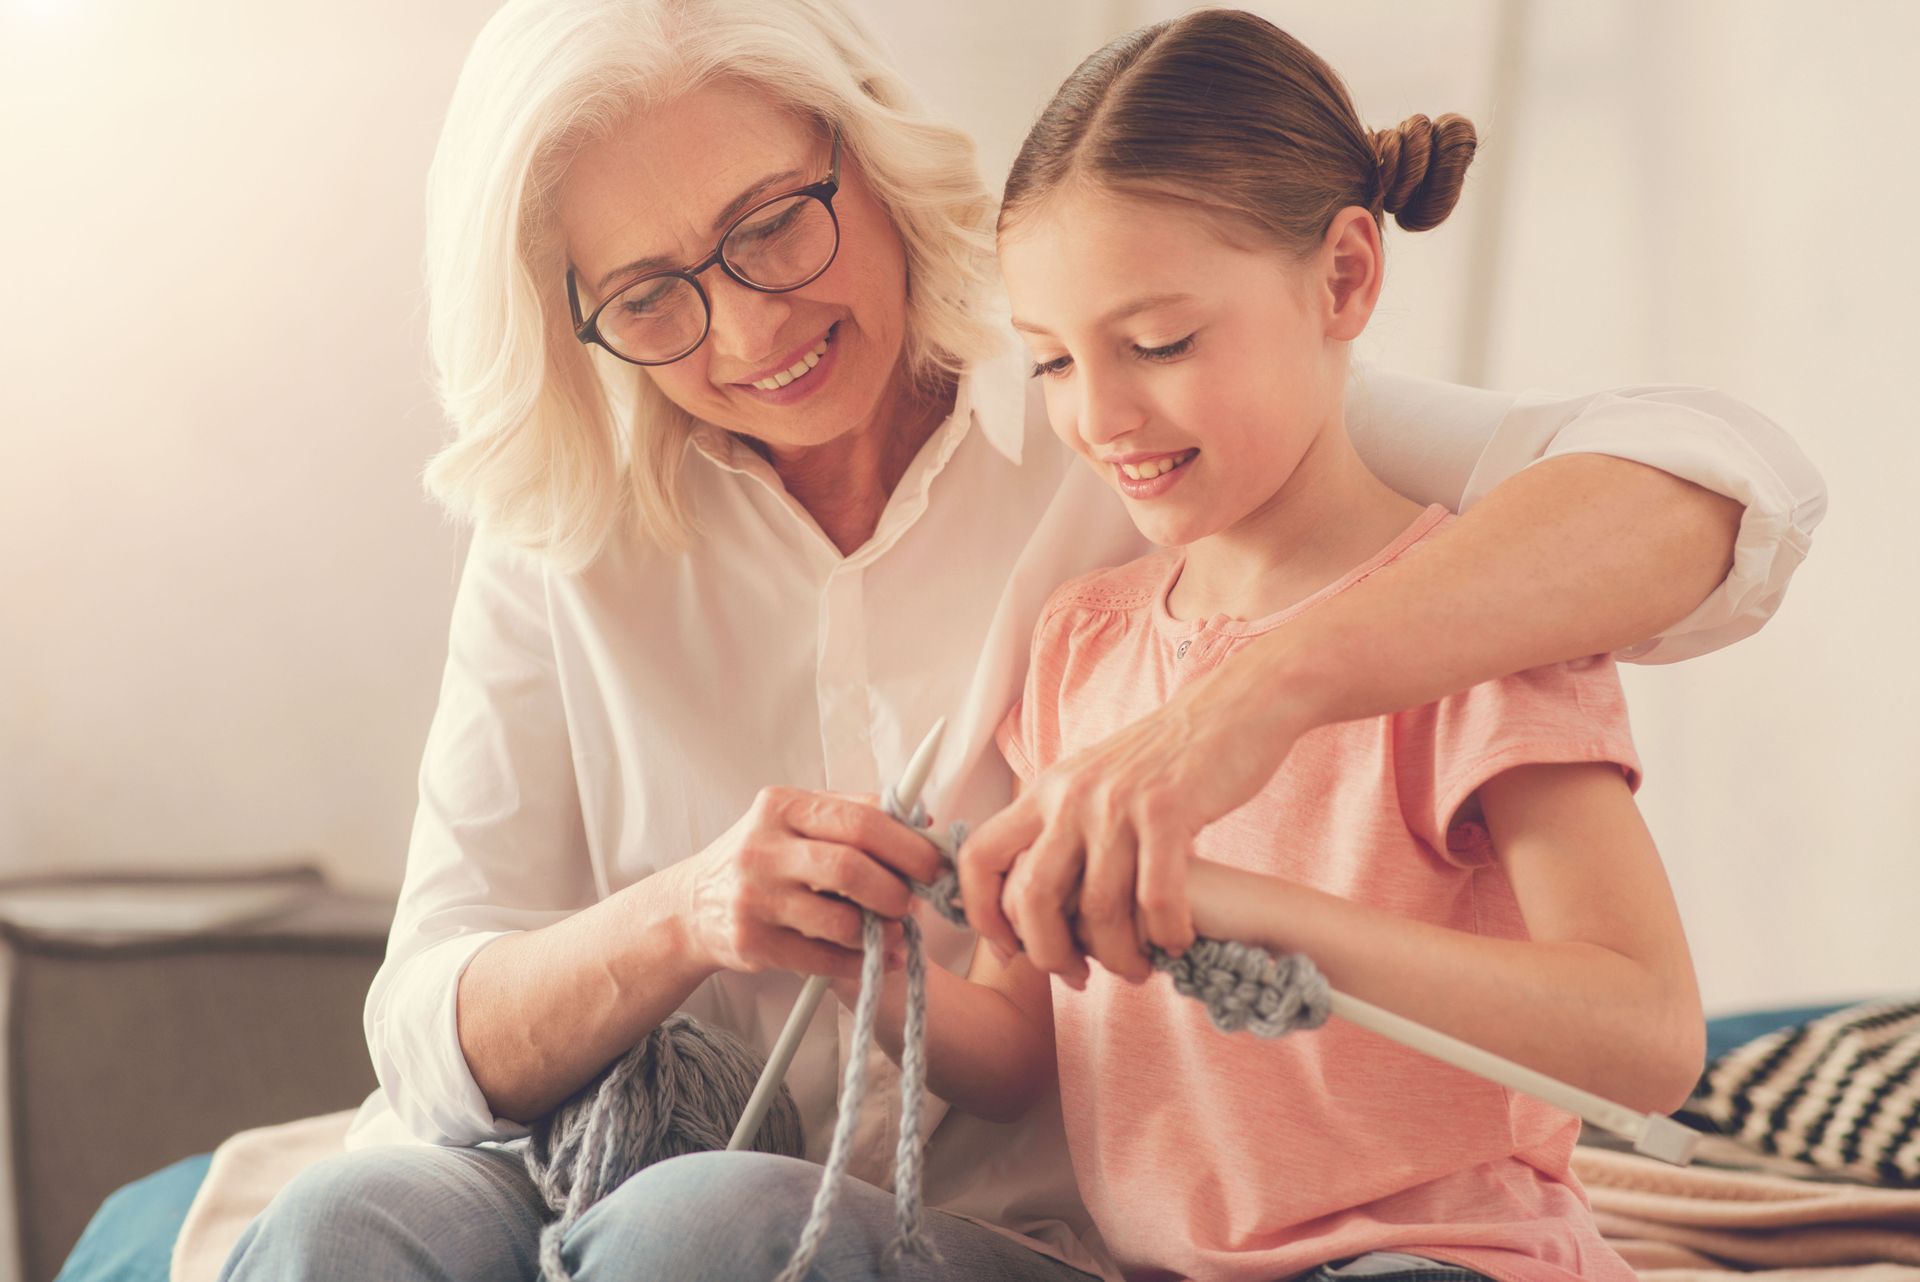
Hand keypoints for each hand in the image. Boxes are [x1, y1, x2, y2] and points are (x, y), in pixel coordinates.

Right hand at [680, 787, 944, 980]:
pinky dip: (860, 963)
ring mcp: (755, 897)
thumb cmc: (763, 858)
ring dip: (880, 932)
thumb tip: (922, 818)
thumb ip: (855, 813)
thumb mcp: (796, 820)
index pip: (860, 820)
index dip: (908, 845)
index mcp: (782, 806)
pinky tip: (879, 959)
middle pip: (850, 868)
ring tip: (895, 932)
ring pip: (840, 920)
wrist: (693, 906)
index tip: (935, 864)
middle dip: (896, 890)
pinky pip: (823, 960)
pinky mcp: (753, 942)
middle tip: (914, 903)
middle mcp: (763, 848)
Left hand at [959, 664, 1315, 984]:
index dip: (983, 915)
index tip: (1010, 952)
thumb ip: (1062, 828)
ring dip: (1118, 956)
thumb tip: (1038, 898)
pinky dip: (1166, 934)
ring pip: (1099, 909)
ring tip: (1139, 968)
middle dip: (1049, 953)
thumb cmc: (1166, 758)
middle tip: (1077, 975)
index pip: (980, 858)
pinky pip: (1156, 898)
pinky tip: (1178, 942)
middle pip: (1031, 898)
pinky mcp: (1169, 810)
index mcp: (1044, 791)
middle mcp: (1071, 796)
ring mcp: (1118, 803)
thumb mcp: (1094, 781)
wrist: (1230, 708)